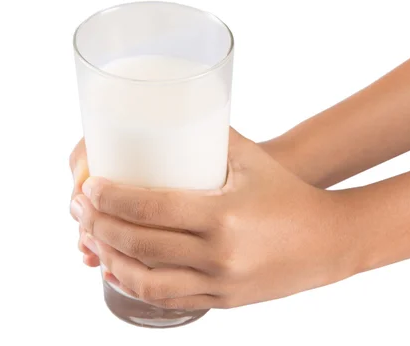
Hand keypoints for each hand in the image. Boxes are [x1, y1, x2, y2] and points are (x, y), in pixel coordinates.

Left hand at [70, 129, 358, 309]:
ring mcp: (220, 282)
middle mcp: (219, 253)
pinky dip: (136, 285)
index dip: (111, 199)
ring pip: (146, 280)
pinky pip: (168, 299)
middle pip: (140, 245)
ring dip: (111, 261)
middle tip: (82, 209)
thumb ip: (211, 133)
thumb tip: (172, 109)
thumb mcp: (251, 159)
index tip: (88, 186)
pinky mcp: (223, 300)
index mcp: (223, 215)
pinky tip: (121, 270)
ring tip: (93, 240)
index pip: (151, 209)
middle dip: (98, 226)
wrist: (328, 240)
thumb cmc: (288, 193)